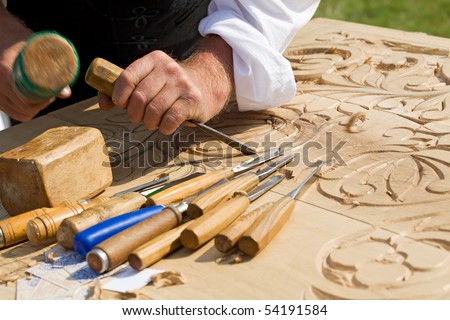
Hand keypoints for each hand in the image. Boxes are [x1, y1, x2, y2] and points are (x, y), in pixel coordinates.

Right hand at [0, 6, 70, 121]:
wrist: (1, 36)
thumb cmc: (21, 42)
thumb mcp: (36, 50)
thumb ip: (53, 69)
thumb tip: (66, 93)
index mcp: (5, 69)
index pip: (25, 98)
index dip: (42, 100)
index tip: (51, 94)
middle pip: (24, 106)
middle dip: (40, 104)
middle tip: (50, 95)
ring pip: (20, 112)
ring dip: (34, 108)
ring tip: (43, 97)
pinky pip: (14, 113)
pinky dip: (26, 112)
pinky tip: (34, 104)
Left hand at [98, 35, 233, 134]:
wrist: (207, 85)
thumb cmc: (171, 87)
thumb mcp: (150, 78)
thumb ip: (126, 88)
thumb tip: (104, 103)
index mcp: (154, 60)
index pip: (127, 77)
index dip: (119, 95)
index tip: (121, 104)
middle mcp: (168, 69)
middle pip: (139, 98)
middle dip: (135, 114)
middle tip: (139, 117)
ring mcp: (182, 84)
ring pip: (153, 111)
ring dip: (150, 123)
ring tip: (153, 122)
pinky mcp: (192, 100)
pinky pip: (170, 120)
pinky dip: (164, 128)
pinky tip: (166, 125)